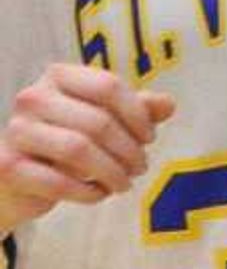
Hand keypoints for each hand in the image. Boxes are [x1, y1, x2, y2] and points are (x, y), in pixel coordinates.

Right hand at [0, 63, 174, 233]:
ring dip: (112, 171)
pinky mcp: (7, 166)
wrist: (13, 179)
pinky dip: (88, 191)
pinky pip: (59, 182)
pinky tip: (99, 193)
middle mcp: (33, 97)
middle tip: (141, 167)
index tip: (150, 138)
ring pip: (78, 150)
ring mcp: (16, 131)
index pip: (108, 86)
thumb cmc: (64, 142)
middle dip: (128, 149)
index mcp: (59, 76)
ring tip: (124, 183)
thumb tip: (168, 105)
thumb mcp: (101, 119)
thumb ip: (135, 109)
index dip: (137, 114)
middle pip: (97, 121)